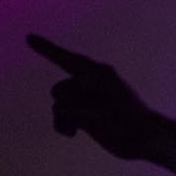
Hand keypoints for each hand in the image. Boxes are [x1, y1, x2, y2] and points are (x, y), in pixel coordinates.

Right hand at [31, 33, 165, 160]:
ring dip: (65, 117)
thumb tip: (62, 111)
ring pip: (59, 105)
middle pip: (60, 89)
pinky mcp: (84, 117)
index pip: (67, 59)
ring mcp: (86, 101)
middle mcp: (90, 84)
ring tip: (81, 126)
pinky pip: (61, 117)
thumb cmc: (130, 118)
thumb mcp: (103, 108)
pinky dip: (62, 125)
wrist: (146, 138)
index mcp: (98, 74)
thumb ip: (79, 104)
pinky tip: (72, 134)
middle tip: (95, 113)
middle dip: (69, 103)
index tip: (29, 38)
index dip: (47, 49)